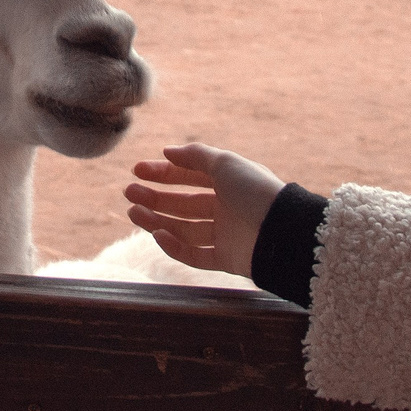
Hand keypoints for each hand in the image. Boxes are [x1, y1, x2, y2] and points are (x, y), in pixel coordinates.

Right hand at [122, 142, 285, 278]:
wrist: (282, 231)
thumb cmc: (256, 190)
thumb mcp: (226, 163)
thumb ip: (195, 156)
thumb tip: (167, 150)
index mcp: (228, 183)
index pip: (190, 177)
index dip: (164, 173)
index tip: (137, 171)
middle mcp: (226, 209)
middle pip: (183, 204)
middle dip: (155, 198)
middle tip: (128, 193)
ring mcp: (225, 235)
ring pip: (184, 229)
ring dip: (157, 220)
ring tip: (133, 212)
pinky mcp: (226, 260)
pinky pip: (194, 255)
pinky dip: (174, 247)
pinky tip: (157, 234)